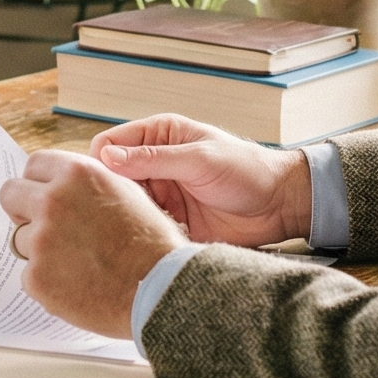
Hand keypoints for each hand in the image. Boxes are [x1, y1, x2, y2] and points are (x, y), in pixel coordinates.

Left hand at [0, 150, 185, 338]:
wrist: (162, 289)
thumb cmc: (152, 243)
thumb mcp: (127, 192)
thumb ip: (88, 183)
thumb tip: (63, 183)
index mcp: (77, 174)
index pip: (34, 164)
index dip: (40, 182)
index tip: (43, 194)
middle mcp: (54, 201)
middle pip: (10, 194)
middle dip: (23, 209)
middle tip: (41, 225)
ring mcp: (41, 240)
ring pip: (21, 239)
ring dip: (39, 250)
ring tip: (76, 263)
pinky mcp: (36, 277)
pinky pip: (30, 275)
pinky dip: (48, 282)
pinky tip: (77, 285)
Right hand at [89, 115, 312, 246]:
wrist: (279, 206)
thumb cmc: (246, 170)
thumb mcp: (200, 159)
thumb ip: (154, 159)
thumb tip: (107, 156)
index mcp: (159, 136)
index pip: (110, 145)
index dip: (99, 164)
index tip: (99, 185)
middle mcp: (155, 164)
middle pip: (112, 179)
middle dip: (108, 196)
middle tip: (110, 214)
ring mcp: (161, 194)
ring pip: (124, 206)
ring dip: (124, 217)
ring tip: (129, 231)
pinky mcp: (169, 221)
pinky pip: (143, 228)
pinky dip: (141, 234)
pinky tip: (145, 242)